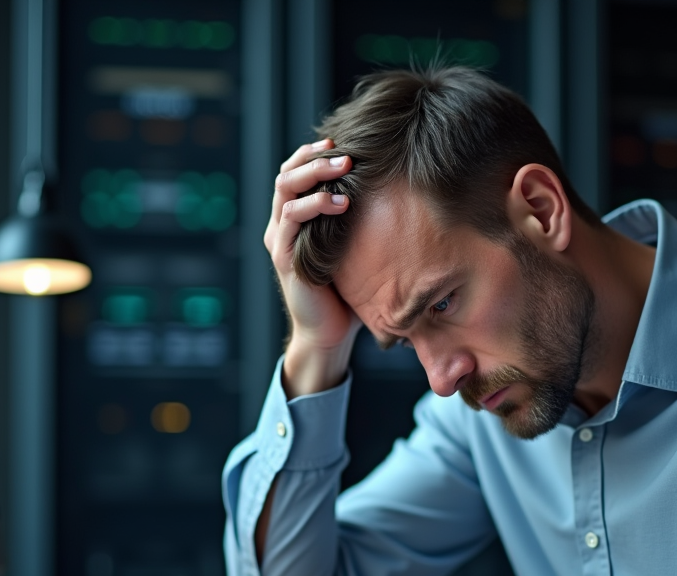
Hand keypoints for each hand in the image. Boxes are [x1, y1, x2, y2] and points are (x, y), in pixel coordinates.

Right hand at [263, 140, 362, 396]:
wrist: (328, 333)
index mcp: (293, 219)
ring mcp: (279, 240)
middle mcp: (280, 225)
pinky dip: (313, 206)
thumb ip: (357, 220)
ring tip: (344, 168)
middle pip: (286, 174)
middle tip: (345, 152)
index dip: (313, 153)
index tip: (341, 141)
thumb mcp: (351, 246)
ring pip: (285, 191)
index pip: (294, 172)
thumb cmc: (345, 290)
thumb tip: (396, 188)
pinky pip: (291, 221)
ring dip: (315, 174)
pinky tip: (339, 202)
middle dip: (315, 157)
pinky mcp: (284, 258)